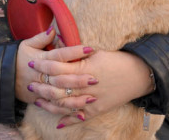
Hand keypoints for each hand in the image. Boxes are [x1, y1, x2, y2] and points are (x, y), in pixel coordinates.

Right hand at [16, 29, 94, 118]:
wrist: (3, 75)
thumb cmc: (18, 57)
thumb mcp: (27, 44)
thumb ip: (41, 38)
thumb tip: (53, 29)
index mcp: (40, 59)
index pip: (60, 55)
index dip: (74, 51)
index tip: (90, 49)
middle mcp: (41, 75)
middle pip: (62, 77)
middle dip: (78, 78)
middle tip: (95, 78)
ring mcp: (40, 89)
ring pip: (60, 95)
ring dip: (76, 98)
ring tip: (92, 97)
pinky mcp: (39, 100)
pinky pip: (55, 107)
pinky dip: (67, 111)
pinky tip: (81, 112)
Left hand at [21, 31, 153, 127]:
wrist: (139, 75)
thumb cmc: (117, 60)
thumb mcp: (96, 53)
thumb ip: (76, 54)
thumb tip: (57, 46)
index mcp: (84, 68)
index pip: (57, 66)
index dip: (43, 64)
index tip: (32, 62)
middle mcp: (86, 85)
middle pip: (58, 86)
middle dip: (42, 84)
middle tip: (29, 82)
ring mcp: (92, 100)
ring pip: (65, 103)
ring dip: (50, 103)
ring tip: (37, 100)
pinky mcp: (98, 110)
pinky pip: (80, 117)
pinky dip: (69, 120)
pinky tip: (58, 123)